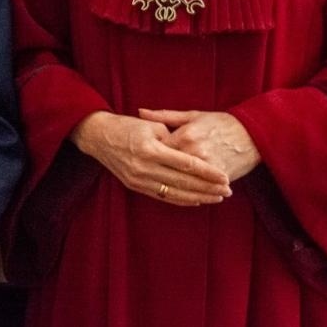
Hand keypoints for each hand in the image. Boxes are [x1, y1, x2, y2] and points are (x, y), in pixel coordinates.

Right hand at [72, 110, 230, 206]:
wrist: (98, 136)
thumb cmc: (127, 126)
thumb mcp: (151, 125)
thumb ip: (173, 139)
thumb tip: (192, 154)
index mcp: (151, 148)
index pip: (186, 164)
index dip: (208, 172)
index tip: (225, 177)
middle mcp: (144, 166)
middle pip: (183, 182)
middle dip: (208, 188)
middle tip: (228, 190)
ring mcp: (139, 179)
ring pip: (174, 193)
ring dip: (198, 197)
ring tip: (216, 198)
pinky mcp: (135, 186)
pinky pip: (162, 196)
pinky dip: (180, 200)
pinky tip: (195, 200)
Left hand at [140, 108, 261, 182]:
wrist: (254, 133)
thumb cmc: (220, 122)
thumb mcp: (192, 115)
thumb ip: (164, 116)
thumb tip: (140, 112)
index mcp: (185, 136)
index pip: (159, 149)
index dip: (150, 154)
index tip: (141, 156)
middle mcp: (195, 152)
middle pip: (169, 168)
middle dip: (158, 171)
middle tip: (146, 174)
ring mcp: (208, 167)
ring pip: (184, 181)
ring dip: (172, 185)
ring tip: (159, 185)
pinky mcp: (220, 177)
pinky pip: (201, 188)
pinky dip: (192, 192)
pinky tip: (181, 195)